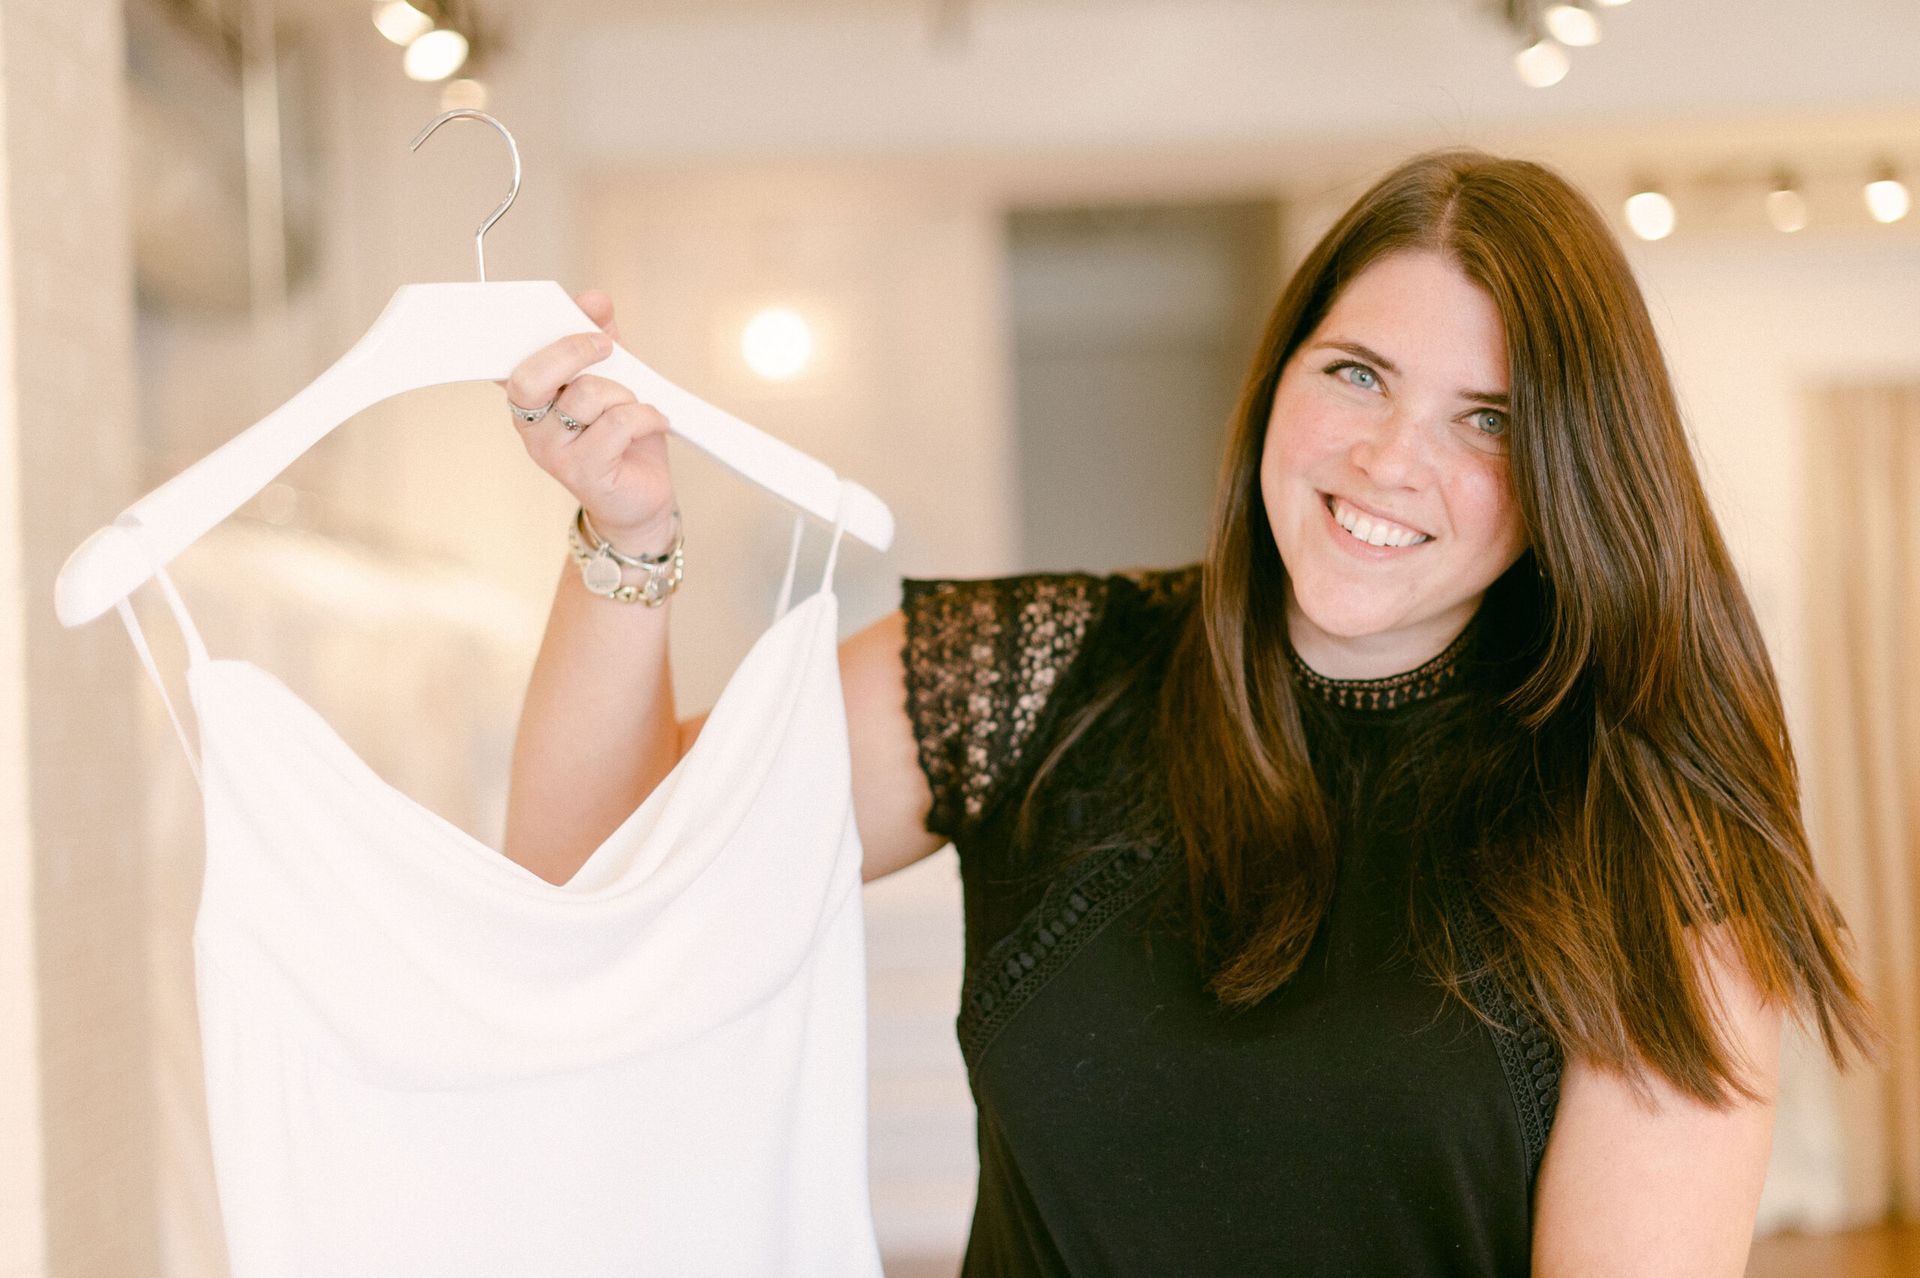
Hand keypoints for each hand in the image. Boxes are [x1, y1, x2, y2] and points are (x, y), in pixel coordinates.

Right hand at [501, 290, 676, 549]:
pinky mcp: (584, 473)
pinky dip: (645, 415)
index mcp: (530, 398)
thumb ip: (600, 336)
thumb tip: (593, 299)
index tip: (571, 309)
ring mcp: (553, 452)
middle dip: (573, 351)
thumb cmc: (622, 436)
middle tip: (606, 346)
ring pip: (586, 396)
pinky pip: (617, 424)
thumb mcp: (614, 377)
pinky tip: (655, 421)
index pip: (512, 360)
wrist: (640, 497)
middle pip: (533, 376)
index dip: (534, 332)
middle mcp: (531, 425)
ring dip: (623, 393)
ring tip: (635, 404)